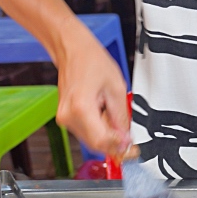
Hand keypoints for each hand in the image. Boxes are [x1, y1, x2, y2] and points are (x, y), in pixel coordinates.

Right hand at [54, 25, 129, 156]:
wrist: (72, 49)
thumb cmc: (91, 60)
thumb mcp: (116, 88)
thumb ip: (121, 117)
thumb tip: (126, 138)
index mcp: (81, 108)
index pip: (102, 142)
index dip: (119, 147)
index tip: (132, 148)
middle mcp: (68, 116)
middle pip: (96, 144)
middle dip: (115, 143)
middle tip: (130, 138)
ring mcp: (64, 118)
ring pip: (90, 140)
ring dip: (107, 136)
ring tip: (115, 117)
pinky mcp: (65, 117)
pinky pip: (85, 132)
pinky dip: (98, 130)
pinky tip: (105, 115)